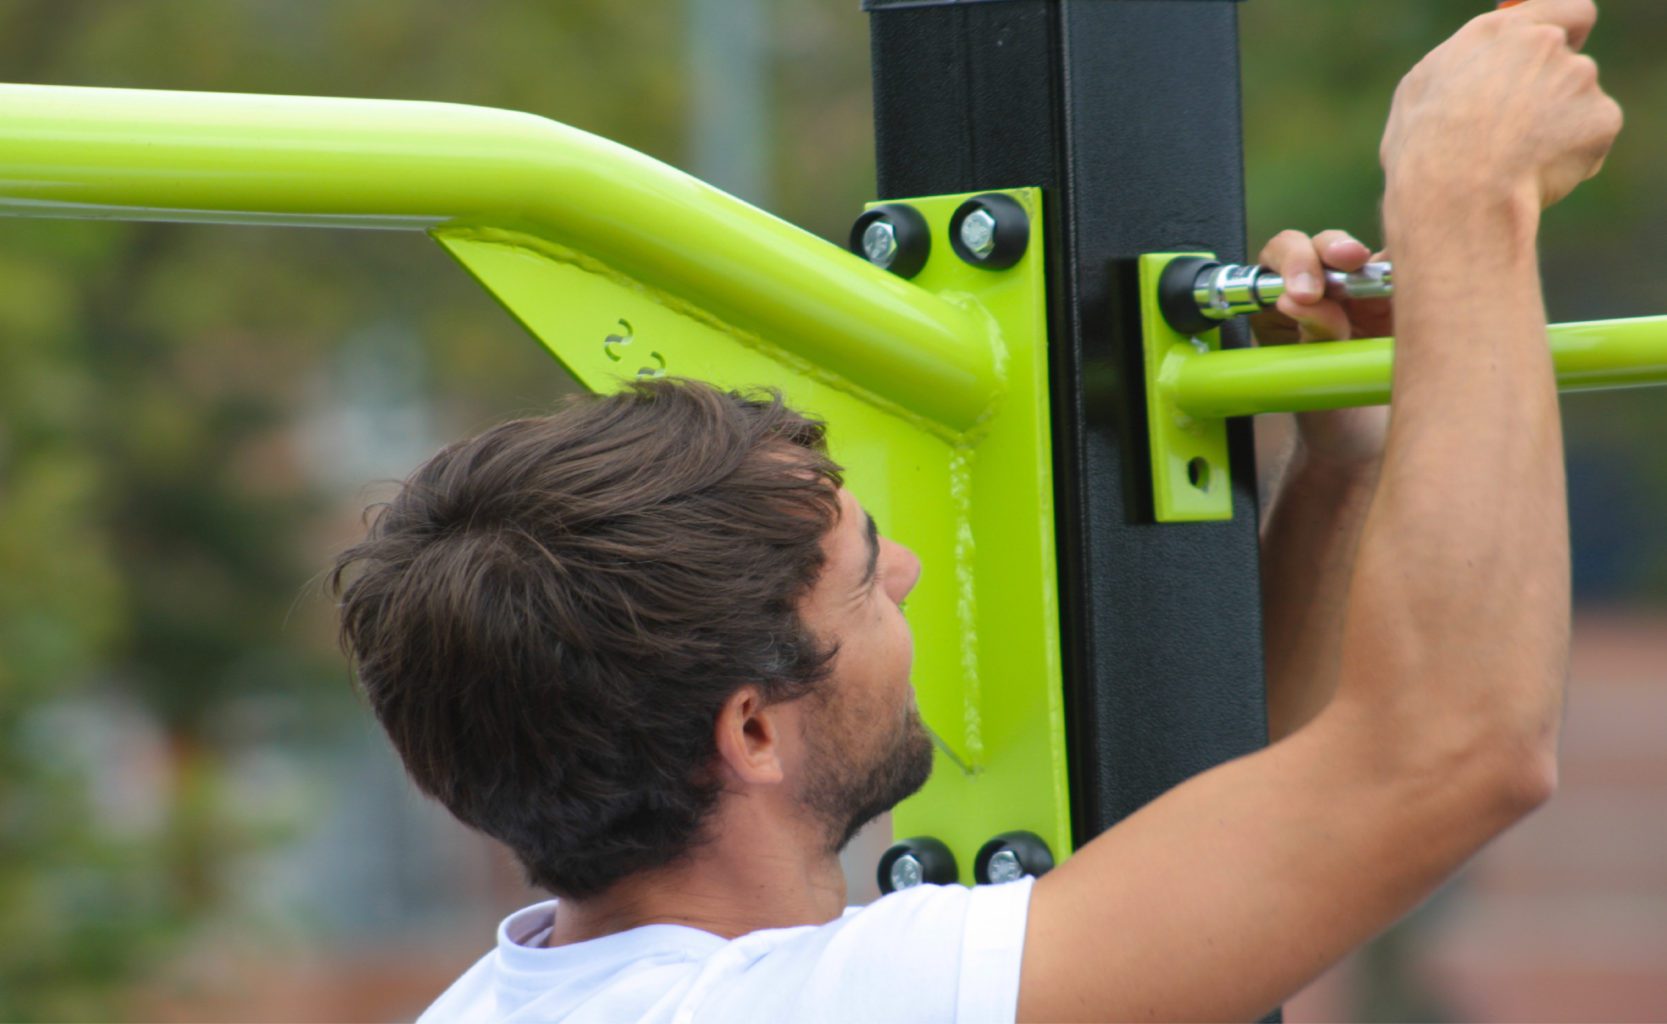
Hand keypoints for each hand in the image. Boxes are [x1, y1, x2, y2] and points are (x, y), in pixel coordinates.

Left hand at [1250, 229, 1390, 468]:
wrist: (1358, 442)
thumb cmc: (1323, 412)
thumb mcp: (1310, 379)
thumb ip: (1310, 338)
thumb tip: (1300, 301)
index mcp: (1279, 306)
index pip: (1276, 263)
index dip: (1290, 263)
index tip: (1303, 292)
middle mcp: (1317, 292)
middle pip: (1317, 247)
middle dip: (1329, 248)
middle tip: (1346, 260)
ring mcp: (1357, 294)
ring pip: (1362, 255)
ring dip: (1369, 259)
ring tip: (1377, 274)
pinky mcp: (1394, 302)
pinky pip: (1401, 274)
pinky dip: (1407, 270)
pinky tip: (1410, 281)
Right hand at [1380, 0, 1621, 210]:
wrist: (1458, 191)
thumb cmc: (1425, 149)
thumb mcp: (1420, 91)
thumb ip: (1463, 65)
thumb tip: (1474, 68)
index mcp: (1498, 32)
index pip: (1565, 9)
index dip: (1565, 30)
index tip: (1557, 51)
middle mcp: (1544, 43)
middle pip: (1570, 59)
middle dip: (1554, 90)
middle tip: (1522, 130)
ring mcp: (1579, 77)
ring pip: (1579, 101)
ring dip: (1560, 125)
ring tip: (1517, 162)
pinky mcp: (1601, 117)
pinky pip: (1592, 137)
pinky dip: (1573, 155)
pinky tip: (1536, 175)